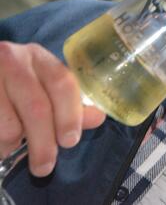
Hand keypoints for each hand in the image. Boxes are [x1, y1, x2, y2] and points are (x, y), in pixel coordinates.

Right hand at [0, 42, 104, 176]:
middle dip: (44, 142)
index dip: (70, 115)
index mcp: (39, 57)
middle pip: (37, 107)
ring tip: (13, 147)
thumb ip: (69, 103)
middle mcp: (13, 59)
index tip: (70, 141)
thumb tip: (97, 118)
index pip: (62, 83)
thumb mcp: (41, 86)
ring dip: (13, 145)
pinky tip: (2, 142)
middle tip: (45, 166)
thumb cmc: (13, 84)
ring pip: (9, 125)